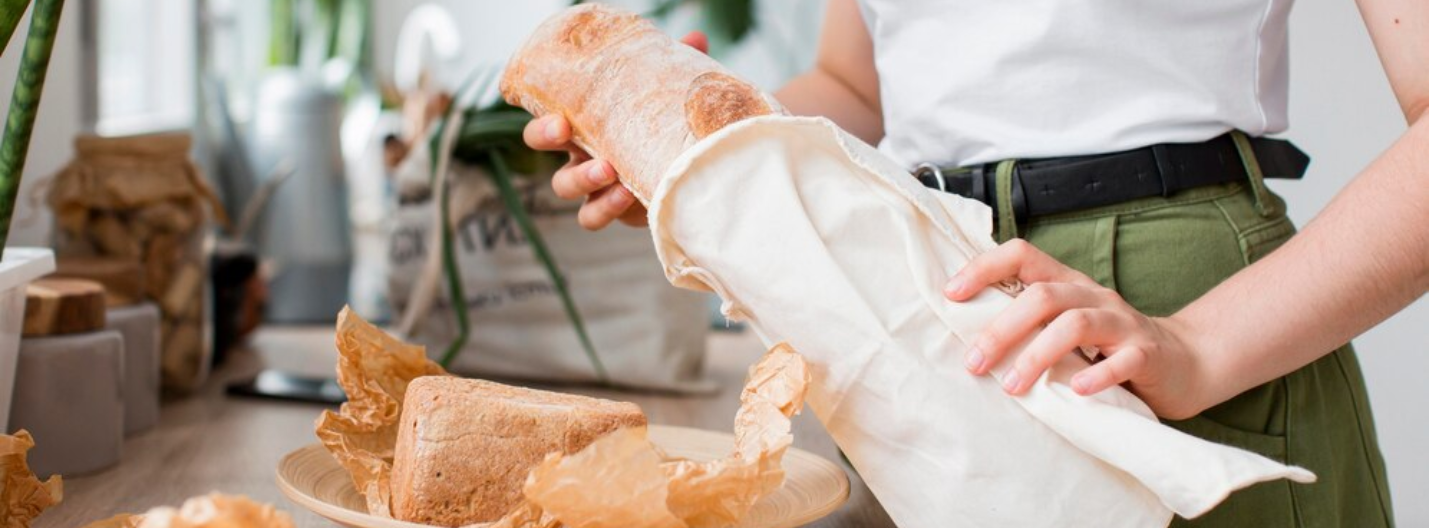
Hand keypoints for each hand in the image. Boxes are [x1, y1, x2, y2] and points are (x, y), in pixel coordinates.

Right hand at [522, 31, 709, 230]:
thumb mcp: (666, 96)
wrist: (691, 168)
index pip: (545, 121)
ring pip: (565, 187)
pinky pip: (593, 215)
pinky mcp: (614, 209)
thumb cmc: (665, 125)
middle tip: (567, 132)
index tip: (560, 120)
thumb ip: (675, 71)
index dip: (542, 125)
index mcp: (584, 123)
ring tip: (610, 170)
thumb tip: (695, 38)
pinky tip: (629, 195)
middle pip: (540, 144)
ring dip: (583, 179)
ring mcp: (594, 185)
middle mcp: (580, 153)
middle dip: (547, 140)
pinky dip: (605, 208)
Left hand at [944, 240, 1210, 418]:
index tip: (951, 294)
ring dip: (1037, 355)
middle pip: (1043, 297)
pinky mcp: (1147, 354)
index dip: (985, 268)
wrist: (1185, 363)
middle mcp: (1093, 296)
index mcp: (1068, 284)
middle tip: (974, 363)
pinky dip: (1097, 375)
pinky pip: (1123, 361)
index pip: (1023, 255)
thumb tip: (962, 332)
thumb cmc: (1109, 347)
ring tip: (1011, 386)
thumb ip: (1029, 322)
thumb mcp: (1066, 326)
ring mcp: (1123, 323)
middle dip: (1001, 329)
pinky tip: (1075, 390)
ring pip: (1076, 325)